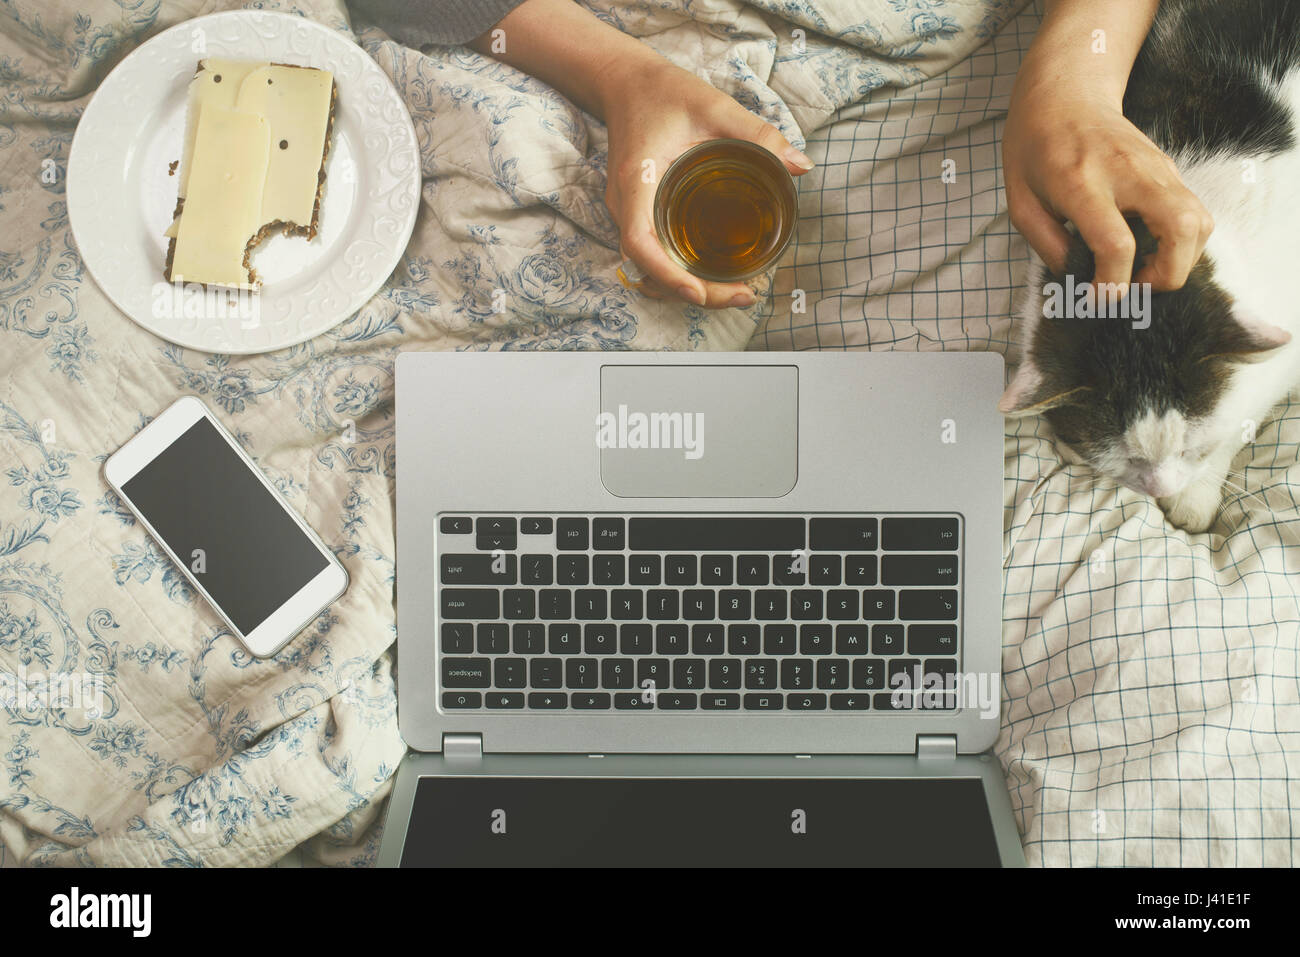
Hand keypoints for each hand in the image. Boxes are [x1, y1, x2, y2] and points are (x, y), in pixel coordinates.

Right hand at [599, 58, 812, 307]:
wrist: (625, 83)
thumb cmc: (662, 92)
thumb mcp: (714, 106)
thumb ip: (757, 135)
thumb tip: (800, 165)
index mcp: (637, 181)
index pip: (640, 242)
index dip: (667, 274)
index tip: (699, 293)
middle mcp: (625, 205)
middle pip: (649, 268)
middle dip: (692, 291)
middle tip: (744, 295)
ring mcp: (627, 212)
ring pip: (650, 268)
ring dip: (686, 287)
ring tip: (734, 292)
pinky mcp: (636, 213)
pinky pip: (653, 253)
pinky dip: (678, 272)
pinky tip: (712, 274)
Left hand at [1003, 80, 1213, 293]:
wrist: (1064, 95)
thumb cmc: (1035, 151)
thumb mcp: (1022, 203)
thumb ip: (1049, 247)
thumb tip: (1079, 283)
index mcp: (1082, 182)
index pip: (1116, 243)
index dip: (1112, 284)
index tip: (1097, 299)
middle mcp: (1129, 172)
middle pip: (1181, 229)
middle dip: (1166, 276)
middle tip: (1133, 286)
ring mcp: (1157, 168)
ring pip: (1200, 222)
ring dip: (1180, 261)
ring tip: (1141, 270)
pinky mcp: (1170, 169)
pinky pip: (1194, 213)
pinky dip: (1181, 243)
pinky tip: (1147, 250)